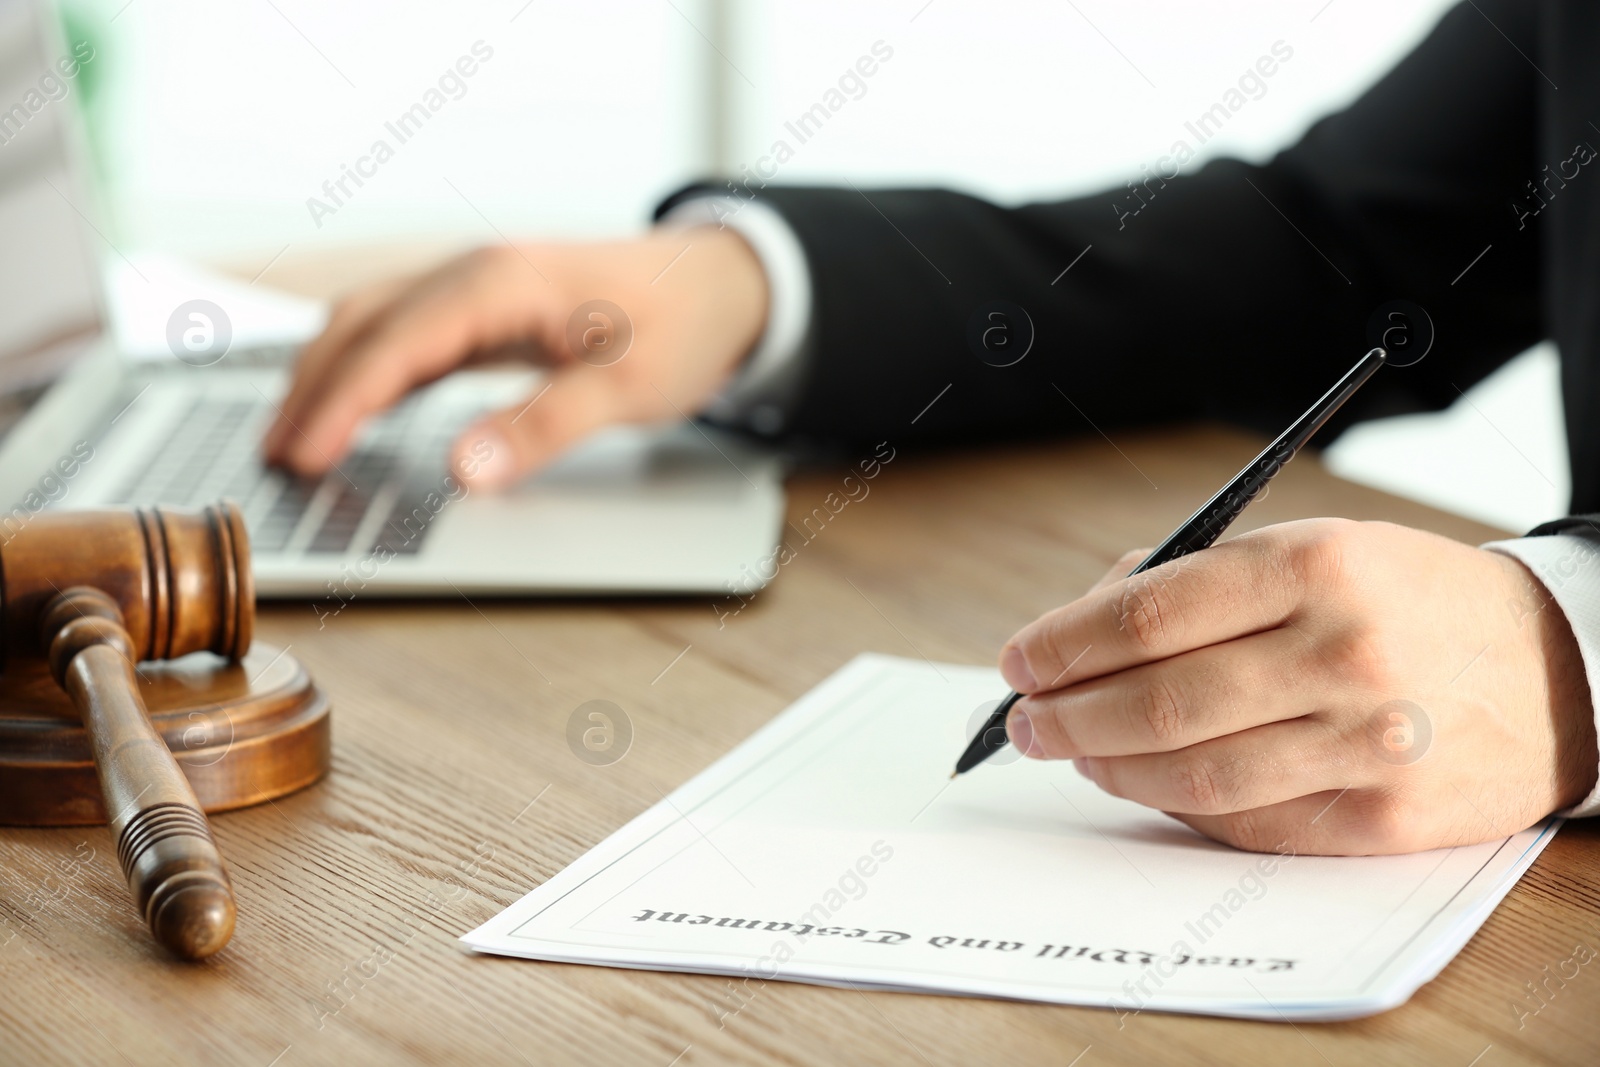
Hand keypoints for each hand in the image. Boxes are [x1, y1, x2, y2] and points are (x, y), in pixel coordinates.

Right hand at [262, 228, 768, 487]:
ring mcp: (475, 287)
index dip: (341, 402)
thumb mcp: (627, 389)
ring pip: (373, 324)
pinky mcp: (484, 308)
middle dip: (312, 390)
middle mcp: (474, 274)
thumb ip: (544, 427)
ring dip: (328, 376)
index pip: (394, 343)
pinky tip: (351, 411)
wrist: (719, 285)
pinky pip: (404, 334)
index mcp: (499, 283)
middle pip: (363, 326)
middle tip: (274, 460)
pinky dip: (366, 370)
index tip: (303, 454)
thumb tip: (462, 472)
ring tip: (293, 440)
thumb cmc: (681, 328)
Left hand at [998, 518, 1597, 854]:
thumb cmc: (1407, 599)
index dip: (1064, 643)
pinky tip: (1141, 781)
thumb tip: (1080, 626)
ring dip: (1106, 765)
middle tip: (1023, 718)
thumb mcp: (1314, 548)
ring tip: (1070, 749)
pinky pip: (1245, 822)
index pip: (1147, 614)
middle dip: (1065, 714)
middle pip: (1156, 701)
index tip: (1020, 660)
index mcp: (1316, 565)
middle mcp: (1342, 653)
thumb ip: (1195, 580)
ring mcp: (1366, 744)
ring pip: (1191, 773)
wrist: (1556, 669)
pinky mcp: (1382, 818)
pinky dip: (1174, 804)